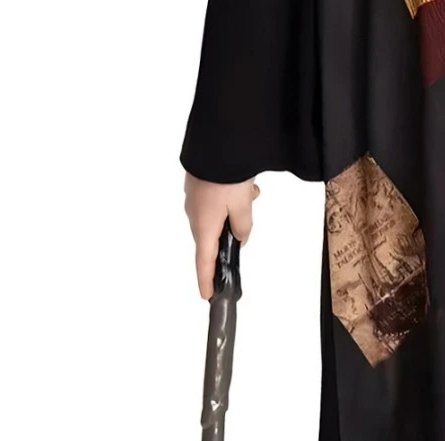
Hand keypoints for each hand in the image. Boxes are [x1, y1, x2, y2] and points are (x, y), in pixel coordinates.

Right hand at [184, 173, 259, 298]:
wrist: (217, 141)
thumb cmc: (226, 175)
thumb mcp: (243, 208)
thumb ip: (243, 229)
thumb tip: (239, 238)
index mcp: (204, 226)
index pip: (204, 262)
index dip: (206, 281)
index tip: (208, 296)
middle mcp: (194, 215)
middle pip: (212, 239)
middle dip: (229, 238)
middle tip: (242, 232)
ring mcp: (194, 200)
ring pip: (218, 217)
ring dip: (235, 212)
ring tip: (250, 195)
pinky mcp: (198, 187)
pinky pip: (217, 202)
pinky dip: (232, 198)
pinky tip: (247, 187)